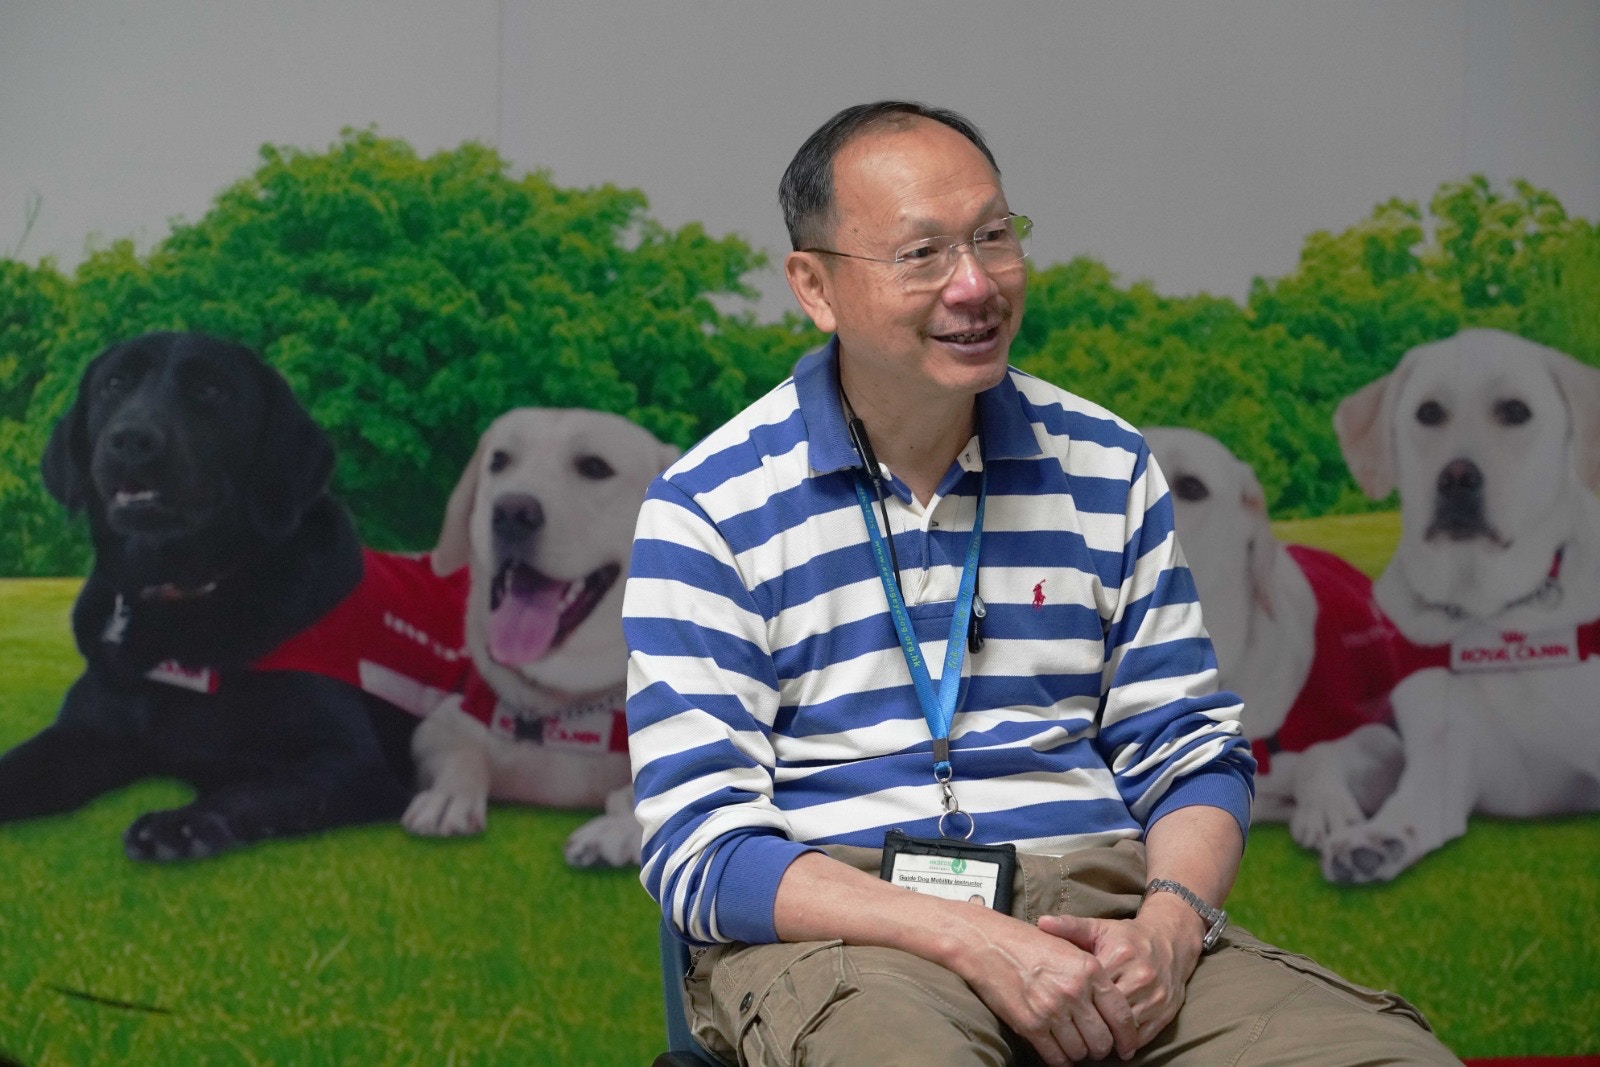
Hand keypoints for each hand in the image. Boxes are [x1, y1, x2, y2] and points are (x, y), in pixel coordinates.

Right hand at [955, 917, 1139, 1065]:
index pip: (1121, 1015)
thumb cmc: (1025, 942)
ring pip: (1080, 1051)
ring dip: (1079, 1053)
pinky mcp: (1030, 1025)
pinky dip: (1060, 1059)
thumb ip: (1091, 974)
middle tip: (1096, 1046)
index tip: (1127, 1047)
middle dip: (1102, 1048)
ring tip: (1073, 1044)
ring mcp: (1052, 1010)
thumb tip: (1109, 1006)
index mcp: (1089, 969)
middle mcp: (1074, 991)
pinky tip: (1057, 1051)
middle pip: (1102, 1039)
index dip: (1128, 1037)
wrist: (986, 944)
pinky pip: (1055, 1056)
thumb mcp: (1067, 947)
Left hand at [1037, 906, 1200, 1050]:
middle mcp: (1141, 976)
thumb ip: (1070, 926)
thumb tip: (1041, 922)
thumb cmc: (1127, 937)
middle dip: (1089, 1021)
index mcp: (1120, 954)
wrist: (1169, 943)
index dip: (1075, 997)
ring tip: (1087, 1041)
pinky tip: (1110, 1043)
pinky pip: (1143, 1036)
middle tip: (1070, 1031)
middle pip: (1108, 1009)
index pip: (1092, 984)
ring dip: (1106, 1036)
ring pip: (1125, 1026)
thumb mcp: (1099, 928)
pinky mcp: (1166, 1012)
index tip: (1059, 1005)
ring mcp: (1155, 996)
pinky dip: (1126, 1043)